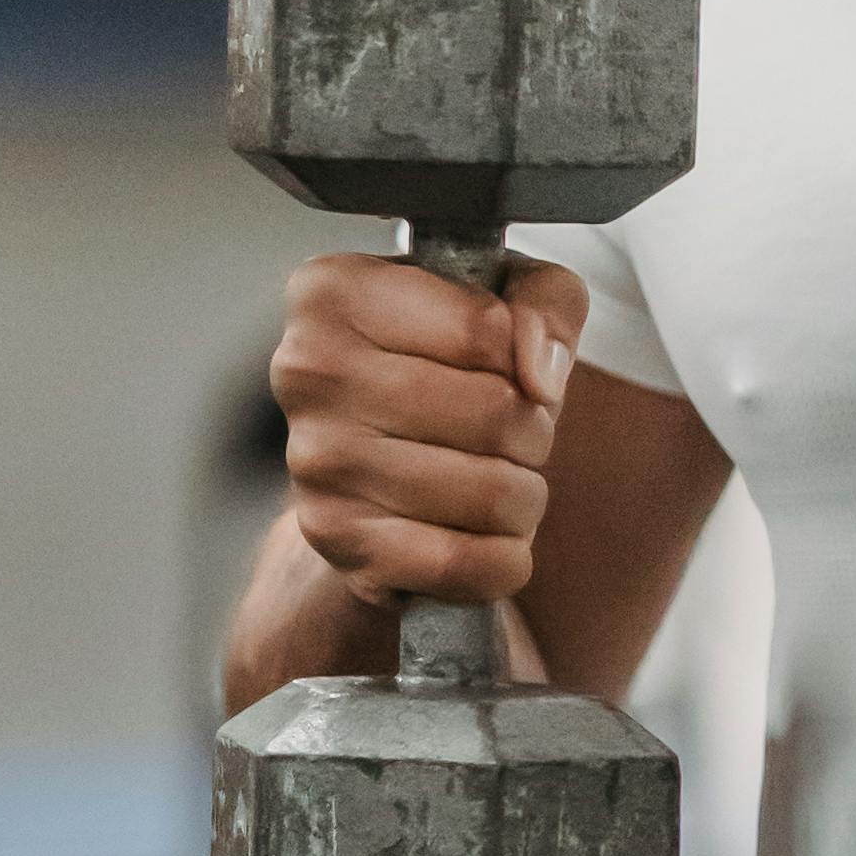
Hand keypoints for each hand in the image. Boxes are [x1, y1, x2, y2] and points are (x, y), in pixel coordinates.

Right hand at [274, 247, 587, 612]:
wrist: (369, 472)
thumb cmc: (446, 369)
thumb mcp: (508, 299)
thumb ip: (548, 303)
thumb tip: (540, 372)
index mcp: (334, 292)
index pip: (489, 330)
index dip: (526, 359)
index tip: (503, 367)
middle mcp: (307, 370)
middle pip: (497, 411)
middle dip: (532, 432)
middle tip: (506, 434)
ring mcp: (316, 460)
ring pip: (494, 493)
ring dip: (522, 497)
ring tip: (491, 480)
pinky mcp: (337, 540)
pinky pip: (469, 564)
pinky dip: (503, 558)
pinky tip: (479, 536)